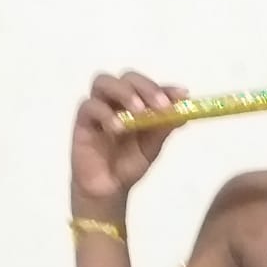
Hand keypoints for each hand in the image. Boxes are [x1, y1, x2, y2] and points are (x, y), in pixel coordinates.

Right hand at [70, 71, 187, 210]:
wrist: (107, 188)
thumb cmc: (128, 164)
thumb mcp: (151, 147)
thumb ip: (163, 128)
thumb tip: (184, 112)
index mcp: (136, 103)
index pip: (150, 87)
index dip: (167, 88)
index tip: (182, 95)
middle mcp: (116, 100)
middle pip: (128, 77)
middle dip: (147, 88)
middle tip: (161, 106)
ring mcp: (99, 107)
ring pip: (104, 82)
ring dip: (124, 93)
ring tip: (138, 112)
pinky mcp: (83, 120)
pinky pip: (89, 107)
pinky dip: (105, 114)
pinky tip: (118, 128)